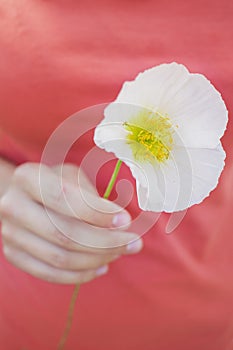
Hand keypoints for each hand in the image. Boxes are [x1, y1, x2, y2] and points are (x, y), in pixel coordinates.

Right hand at [0, 163, 142, 283]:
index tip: (126, 220)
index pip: (65, 199)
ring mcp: (10, 233)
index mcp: (28, 177)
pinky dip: (81, 275)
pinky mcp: (13, 255)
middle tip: (133, 243)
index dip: (98, 213)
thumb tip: (121, 225)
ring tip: (119, 253)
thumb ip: (93, 197)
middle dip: (106, 242)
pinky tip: (102, 266)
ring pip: (60, 258)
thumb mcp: (73, 177)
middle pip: (64, 234)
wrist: (24, 196)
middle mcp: (13, 205)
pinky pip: (51, 274)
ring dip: (97, 259)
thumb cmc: (55, 183)